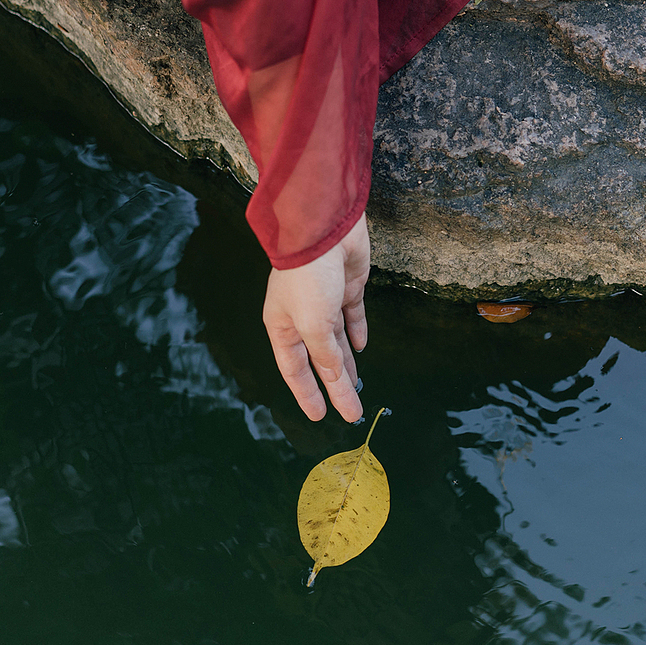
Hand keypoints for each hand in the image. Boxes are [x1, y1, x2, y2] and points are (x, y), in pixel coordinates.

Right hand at [262, 214, 369, 421]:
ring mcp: (326, 301)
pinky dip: (357, 331)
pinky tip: (362, 347)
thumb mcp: (313, 325)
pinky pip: (352, 315)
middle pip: (320, 360)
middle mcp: (302, 316)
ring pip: (337, 341)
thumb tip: (337, 379)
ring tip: (357, 387)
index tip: (318, 416)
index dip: (307, 394)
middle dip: (335, 386)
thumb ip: (325, 355)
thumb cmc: (307, 275)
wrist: (323, 228)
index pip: (295, 370)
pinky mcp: (347, 286)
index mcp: (283, 326)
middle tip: (350, 410)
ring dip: (348, 364)